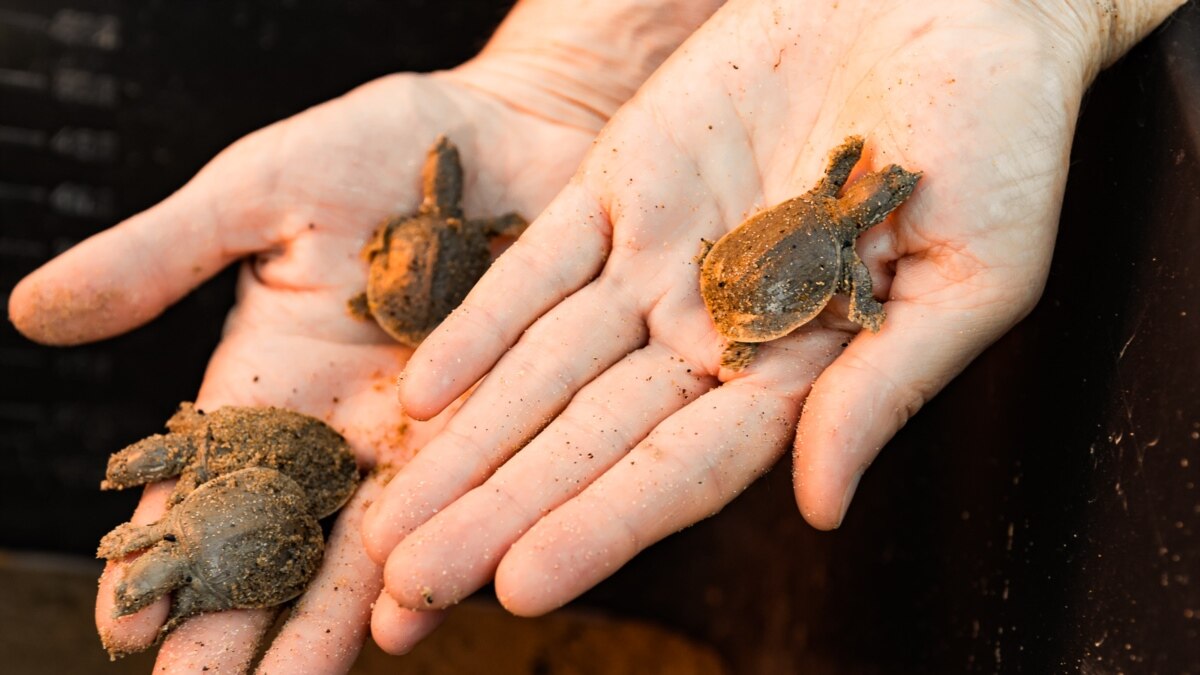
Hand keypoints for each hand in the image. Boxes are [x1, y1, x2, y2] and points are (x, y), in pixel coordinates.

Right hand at [11, 0, 727, 665]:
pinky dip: (444, 559)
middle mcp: (345, 428)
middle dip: (239, 625)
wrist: (516, 128)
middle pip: (280, 542)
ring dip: (332, 624)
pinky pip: (476, 506)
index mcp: (272, 376)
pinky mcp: (515, 427)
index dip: (163, 551)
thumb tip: (29, 311)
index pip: (203, 482)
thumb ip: (162, 255)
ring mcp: (429, 437)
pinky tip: (409, 619)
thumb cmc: (384, 144)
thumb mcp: (261, 190)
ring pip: (375, 548)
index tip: (126, 627)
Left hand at [363, 0, 1183, 623]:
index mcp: (801, 368)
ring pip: (543, 368)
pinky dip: (479, 323)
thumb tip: (822, 506)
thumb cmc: (1002, 129)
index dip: (604, 525)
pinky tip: (421, 388)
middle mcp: (713, 328)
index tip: (523, 584)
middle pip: (588, 438)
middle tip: (409, 586)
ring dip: (467, 439)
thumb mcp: (978, 268)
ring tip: (390, 516)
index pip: (685, 469)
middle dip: (498, 509)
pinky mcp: (621, 185)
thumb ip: (887, 384)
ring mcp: (657, 259)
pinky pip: (535, 265)